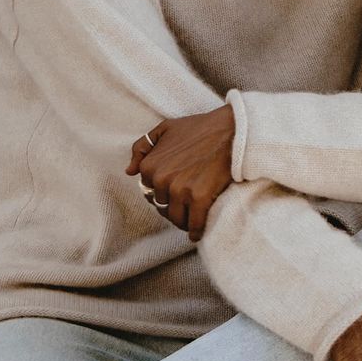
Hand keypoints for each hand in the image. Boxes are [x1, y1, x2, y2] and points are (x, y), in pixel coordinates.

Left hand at [127, 106, 235, 240]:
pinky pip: (194, 224)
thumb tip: (129, 171)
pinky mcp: (199, 198)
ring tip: (192, 218)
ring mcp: (180, 190)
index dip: (162, 193)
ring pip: (176, 218)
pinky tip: (198, 232)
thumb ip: (142, 147)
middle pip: (162, 207)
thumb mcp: (165, 128)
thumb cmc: (200, 128)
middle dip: (173, 207)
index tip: (174, 192)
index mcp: (150, 165)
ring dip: (183, 221)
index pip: (149, 192)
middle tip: (185, 205)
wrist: (232, 130)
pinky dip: (196, 231)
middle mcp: (161, 179)